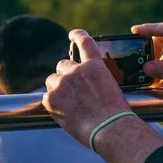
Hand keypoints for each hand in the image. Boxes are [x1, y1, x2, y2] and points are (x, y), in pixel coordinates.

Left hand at [43, 30, 130, 146]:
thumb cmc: (116, 114)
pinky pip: (46, 98)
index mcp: (95, 66)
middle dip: (65, 75)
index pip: (84, 42)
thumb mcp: (111, 89)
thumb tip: (87, 87)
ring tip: (68, 105)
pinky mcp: (52, 98)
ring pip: (52, 81)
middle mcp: (77, 70)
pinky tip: (65, 114)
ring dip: (57, 89)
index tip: (72, 34)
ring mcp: (63, 83)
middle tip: (71, 90)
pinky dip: (53, 106)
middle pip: (62, 65)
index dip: (77, 35)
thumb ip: (96, 82)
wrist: (110, 129)